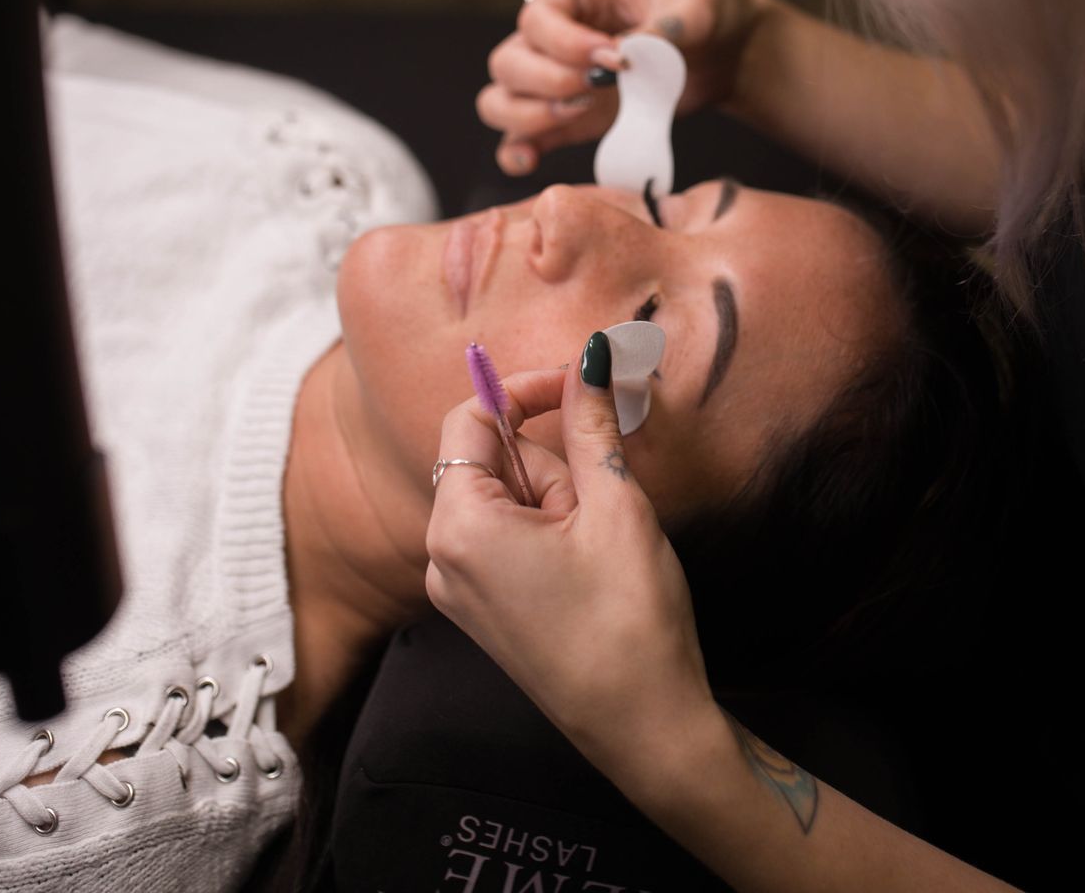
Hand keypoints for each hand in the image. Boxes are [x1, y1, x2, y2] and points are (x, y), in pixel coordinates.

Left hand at [424, 335, 715, 770]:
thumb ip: (592, 423)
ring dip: (560, 499)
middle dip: (555, 461)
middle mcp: (441, 557)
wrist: (643, 727)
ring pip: (507, 501)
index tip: (585, 383)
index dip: (529, 389)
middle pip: (492, 460)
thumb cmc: (628, 622)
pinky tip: (590, 565)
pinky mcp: (484, 612)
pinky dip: (551, 530)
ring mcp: (459, 590)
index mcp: (459, 525)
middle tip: (605, 502)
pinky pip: (508, 540)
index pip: (472, 416)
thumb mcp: (616, 506)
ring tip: (602, 547)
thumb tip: (593, 356)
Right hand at [479, 0, 762, 175]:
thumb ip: (664, 29)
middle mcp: (551, 34)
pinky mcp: (563, 120)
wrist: (721, 52)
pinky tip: (535, 162)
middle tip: (597, 89)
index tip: (615, 57)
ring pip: (501, 101)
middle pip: (508, 62)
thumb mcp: (696, 9)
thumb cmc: (703, 13)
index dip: (566, 42)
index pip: (538, 16)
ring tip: (580, 113)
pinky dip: (518, 153)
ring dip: (530, 116)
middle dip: (547, 81)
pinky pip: (518, 140)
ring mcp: (552, 79)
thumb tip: (627, 53)